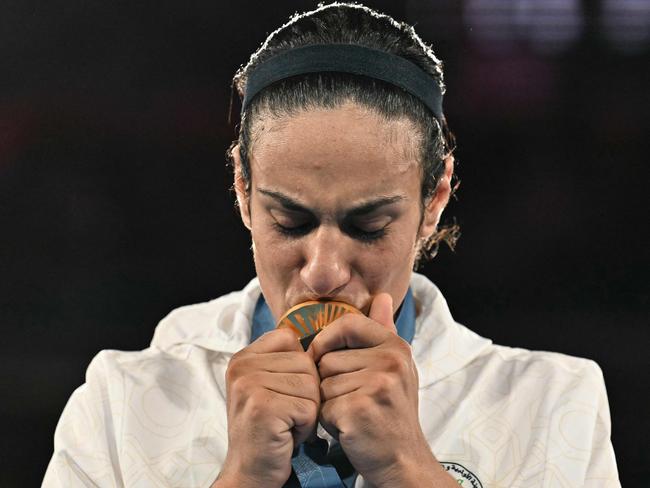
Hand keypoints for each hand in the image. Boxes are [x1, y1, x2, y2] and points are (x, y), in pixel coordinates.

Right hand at [215, 328, 319, 487]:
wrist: (250, 472)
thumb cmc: (269, 428)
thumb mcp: (269, 385)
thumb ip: (285, 360)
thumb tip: (321, 339)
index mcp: (243, 357)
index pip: (289, 338)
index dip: (300, 367)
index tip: (285, 391)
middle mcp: (242, 366)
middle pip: (305, 362)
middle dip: (306, 393)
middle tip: (285, 414)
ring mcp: (250, 385)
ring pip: (311, 385)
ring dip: (307, 410)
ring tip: (285, 424)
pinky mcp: (263, 407)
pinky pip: (309, 407)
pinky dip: (306, 426)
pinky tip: (287, 435)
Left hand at [308, 293, 446, 486]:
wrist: (401, 459)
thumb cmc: (390, 412)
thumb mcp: (394, 368)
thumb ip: (382, 331)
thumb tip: (383, 296)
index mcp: (396, 347)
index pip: (348, 323)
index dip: (328, 339)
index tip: (324, 356)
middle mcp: (390, 362)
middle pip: (328, 358)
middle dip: (330, 382)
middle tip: (353, 400)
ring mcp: (376, 385)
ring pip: (322, 383)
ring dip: (328, 402)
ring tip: (352, 413)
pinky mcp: (359, 409)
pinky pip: (322, 406)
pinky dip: (328, 421)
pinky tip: (349, 427)